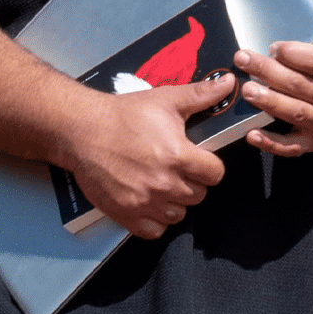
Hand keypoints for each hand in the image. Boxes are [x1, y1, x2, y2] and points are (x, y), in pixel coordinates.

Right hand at [60, 76, 234, 239]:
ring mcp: (145, 202)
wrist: (82, 131)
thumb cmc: (123, 115)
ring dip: (175, 202)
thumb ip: (202, 95)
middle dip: (193, 182)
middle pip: (198, 195)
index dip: (210, 166)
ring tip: (163, 184)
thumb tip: (230, 83)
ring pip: (179, 214)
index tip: (199, 161)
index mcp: (179, 156)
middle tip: (177, 169)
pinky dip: (155, 220)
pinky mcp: (126, 214)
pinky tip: (150, 202)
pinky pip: (155, 230)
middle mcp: (164, 183)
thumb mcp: (166, 100)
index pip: (215, 174)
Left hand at [236, 0, 312, 156]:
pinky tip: (251, 135)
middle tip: (244, 58)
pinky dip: (272, 144)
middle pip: (301, 86)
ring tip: (246, 90)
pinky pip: (292, 146)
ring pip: (295, 113)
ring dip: (269, 103)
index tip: (275, 45)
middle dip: (270, 72)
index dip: (297, 54)